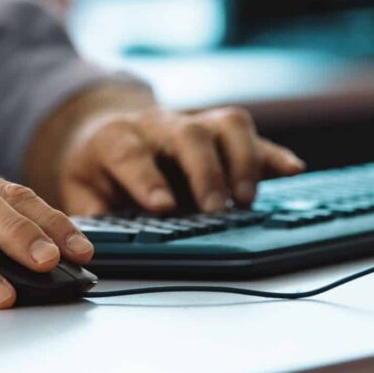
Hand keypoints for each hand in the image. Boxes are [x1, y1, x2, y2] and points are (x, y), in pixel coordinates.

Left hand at [58, 106, 304, 214]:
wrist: (111, 130)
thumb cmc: (99, 168)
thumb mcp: (81, 190)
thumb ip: (91, 216)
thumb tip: (95, 248)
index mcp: (117, 139)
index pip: (131, 153)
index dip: (147, 179)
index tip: (162, 207)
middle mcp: (160, 126)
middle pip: (188, 135)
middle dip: (204, 172)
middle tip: (213, 208)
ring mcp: (195, 124)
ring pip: (226, 124)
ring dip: (242, 160)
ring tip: (246, 199)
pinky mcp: (220, 133)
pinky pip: (252, 136)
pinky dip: (273, 154)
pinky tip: (292, 170)